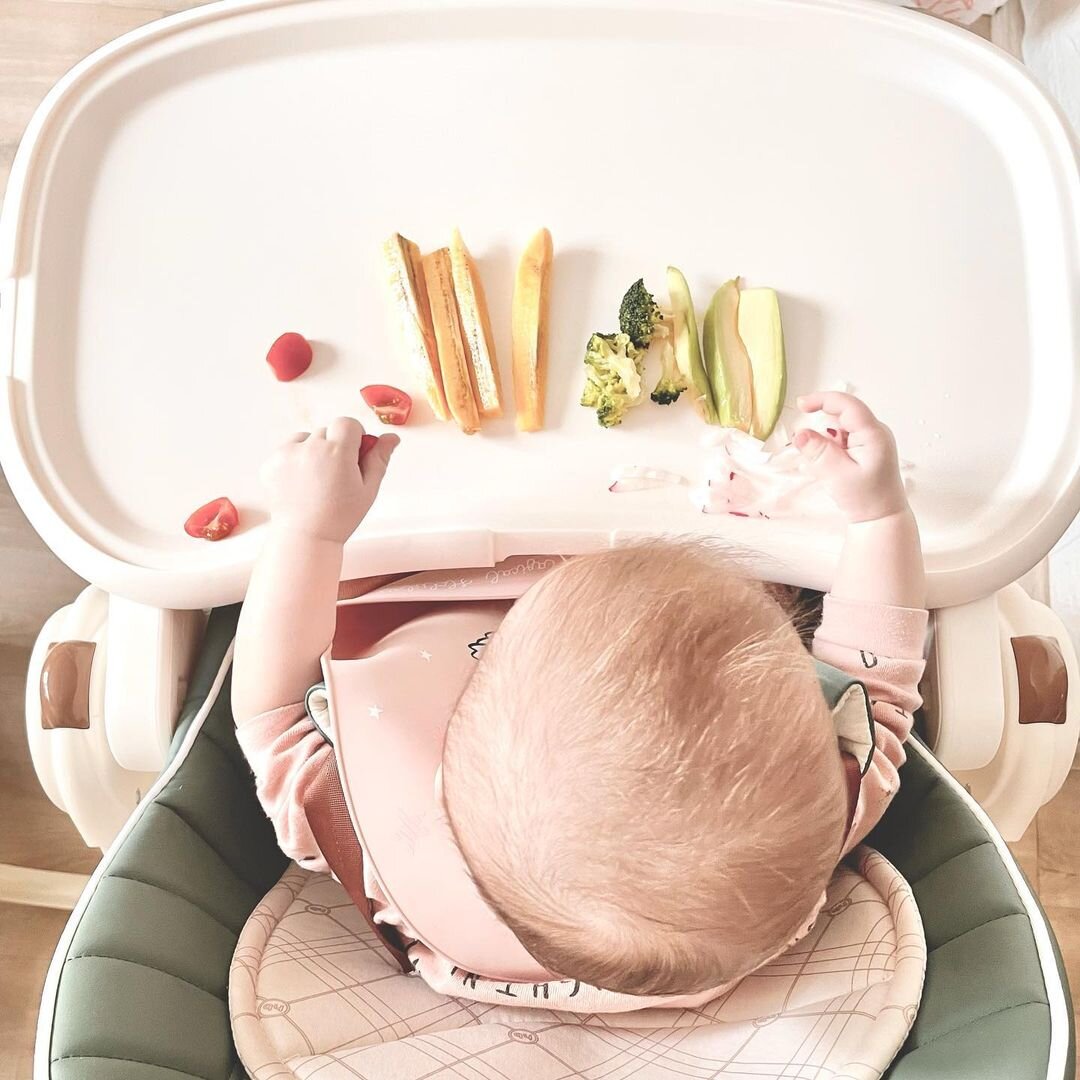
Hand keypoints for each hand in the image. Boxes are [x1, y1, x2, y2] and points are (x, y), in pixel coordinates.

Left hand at [260, 417, 398, 542]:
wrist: (305, 537)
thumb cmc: (340, 517)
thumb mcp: (368, 489)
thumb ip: (379, 459)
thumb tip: (392, 437)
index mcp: (337, 452)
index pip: (347, 423)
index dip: (354, 436)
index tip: (354, 455)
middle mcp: (310, 448)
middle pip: (327, 430)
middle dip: (334, 446)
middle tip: (336, 475)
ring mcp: (287, 454)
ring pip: (306, 438)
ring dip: (313, 450)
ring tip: (317, 479)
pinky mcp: (271, 463)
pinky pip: (288, 449)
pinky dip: (295, 460)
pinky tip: (302, 483)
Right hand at [793, 392, 906, 522]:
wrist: (882, 518)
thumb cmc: (865, 499)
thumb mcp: (836, 476)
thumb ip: (818, 452)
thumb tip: (799, 433)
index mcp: (874, 434)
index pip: (848, 405)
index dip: (823, 400)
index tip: (801, 405)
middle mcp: (876, 431)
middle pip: (842, 416)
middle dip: (824, 431)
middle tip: (818, 457)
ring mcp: (872, 439)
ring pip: (841, 428)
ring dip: (828, 443)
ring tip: (832, 469)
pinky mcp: (867, 448)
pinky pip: (843, 439)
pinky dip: (833, 449)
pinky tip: (836, 469)